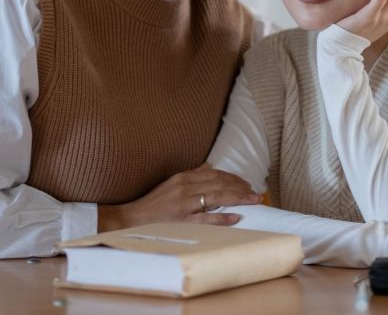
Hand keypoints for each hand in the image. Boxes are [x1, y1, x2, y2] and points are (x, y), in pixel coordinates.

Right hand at [97, 164, 261, 230]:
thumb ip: (192, 174)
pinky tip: (235, 218)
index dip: (234, 178)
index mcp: (184, 178)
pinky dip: (222, 218)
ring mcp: (184, 204)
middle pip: (220, 184)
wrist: (132, 218)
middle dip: (240, 188)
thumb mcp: (172, 183)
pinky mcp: (181, 220)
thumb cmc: (154, 203)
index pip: (215, 175)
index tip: (247, 184)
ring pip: (217, 198)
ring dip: (237, 198)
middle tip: (256, 193)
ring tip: (252, 200)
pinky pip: (205, 219)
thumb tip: (209, 167)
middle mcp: (186, 188)